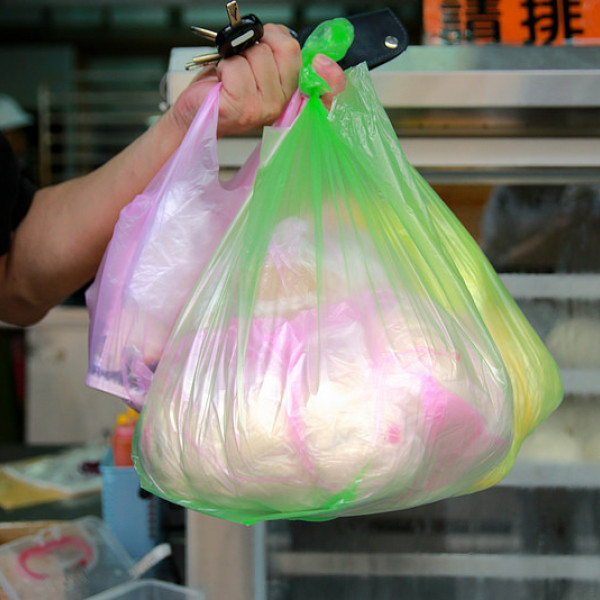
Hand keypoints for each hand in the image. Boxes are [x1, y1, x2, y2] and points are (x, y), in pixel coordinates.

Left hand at [169, 24, 345, 136]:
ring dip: (238, 54)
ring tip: (232, 73)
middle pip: (286, 50)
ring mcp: (263, 109)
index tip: (321, 62)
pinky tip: (223, 80)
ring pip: (258, 55)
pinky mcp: (241, 109)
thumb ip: (277, 49)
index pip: (328, 89)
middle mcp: (282, 104)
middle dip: (262, 41)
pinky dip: (224, 64)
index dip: (331, 74)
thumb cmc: (225, 86)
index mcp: (292, 94)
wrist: (196, 108)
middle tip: (247, 56)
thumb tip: (280, 34)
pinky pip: (237, 66)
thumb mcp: (259, 63)